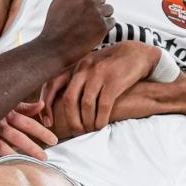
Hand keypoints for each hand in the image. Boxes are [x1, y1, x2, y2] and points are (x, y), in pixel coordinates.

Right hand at [0, 102, 58, 164]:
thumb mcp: (6, 102)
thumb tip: (41, 106)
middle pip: (17, 136)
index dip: (41, 132)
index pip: (28, 123)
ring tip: (22, 164)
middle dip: (31, 147)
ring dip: (11, 155)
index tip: (54, 140)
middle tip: (44, 158)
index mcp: (7, 113)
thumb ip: (24, 106)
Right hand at [38, 0, 114, 66]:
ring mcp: (96, 12)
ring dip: (102, 16)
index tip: (84, 5)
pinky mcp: (102, 26)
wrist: (55, 47)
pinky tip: (93, 32)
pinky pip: (111, 21)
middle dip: (96, 6)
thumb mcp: (57, 2)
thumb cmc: (54, 26)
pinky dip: (105, 27)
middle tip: (86, 18)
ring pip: (108, 9)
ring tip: (90, 25)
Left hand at [42, 41, 156, 134]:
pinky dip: (101, 119)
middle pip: (69, 99)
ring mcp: (99, 74)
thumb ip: (77, 80)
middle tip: (76, 132)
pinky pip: (103, 106)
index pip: (53, 85)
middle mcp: (85, 69)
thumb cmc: (112, 65)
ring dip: (87, 122)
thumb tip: (63, 104)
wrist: (137, 53)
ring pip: (86, 105)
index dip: (47, 105)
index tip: (49, 122)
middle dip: (71, 119)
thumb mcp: (90, 67)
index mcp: (75, 67)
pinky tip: (101, 126)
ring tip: (90, 130)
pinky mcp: (114, 81)